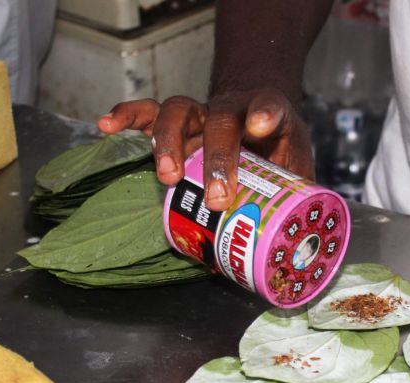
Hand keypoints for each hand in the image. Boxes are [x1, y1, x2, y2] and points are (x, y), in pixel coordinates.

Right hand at [97, 89, 314, 210]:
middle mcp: (231, 110)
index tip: (261, 125)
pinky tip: (107, 126)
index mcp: (270, 115)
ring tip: (166, 176)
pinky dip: (126, 117)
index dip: (266, 113)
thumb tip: (299, 251)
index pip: (270, 105)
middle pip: (219, 120)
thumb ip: (302, 200)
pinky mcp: (178, 124)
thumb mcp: (300, 170)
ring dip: (170, 143)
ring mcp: (201, 115)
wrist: (263, 121)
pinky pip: (147, 113)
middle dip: (215, 158)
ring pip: (179, 112)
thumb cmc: (279, 152)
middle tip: (216, 196)